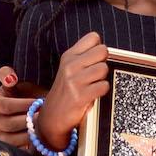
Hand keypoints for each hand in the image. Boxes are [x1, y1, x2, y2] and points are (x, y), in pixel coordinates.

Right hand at [0, 66, 39, 149]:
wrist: (5, 116)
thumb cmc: (14, 98)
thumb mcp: (11, 85)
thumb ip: (8, 76)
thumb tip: (10, 77)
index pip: (8, 106)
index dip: (24, 105)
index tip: (39, 102)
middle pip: (12, 124)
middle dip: (30, 120)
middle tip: (44, 116)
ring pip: (16, 140)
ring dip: (32, 134)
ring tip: (44, 127)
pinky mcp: (6, 150)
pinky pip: (20, 150)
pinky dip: (31, 145)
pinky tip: (41, 138)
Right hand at [39, 32, 109, 148]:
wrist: (52, 118)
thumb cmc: (65, 92)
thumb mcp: (69, 69)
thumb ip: (84, 57)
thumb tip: (104, 49)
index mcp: (68, 56)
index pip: (93, 37)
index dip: (98, 48)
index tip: (93, 59)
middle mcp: (70, 65)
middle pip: (102, 50)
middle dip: (103, 62)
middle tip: (94, 73)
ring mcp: (74, 81)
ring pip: (104, 68)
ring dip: (102, 78)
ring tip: (92, 85)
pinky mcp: (81, 96)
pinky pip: (104, 86)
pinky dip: (102, 91)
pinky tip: (93, 94)